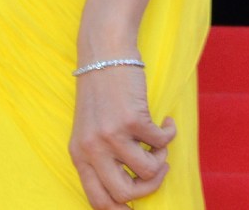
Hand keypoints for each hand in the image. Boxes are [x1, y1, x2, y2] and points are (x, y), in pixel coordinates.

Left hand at [69, 63, 175, 208]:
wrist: (105, 52)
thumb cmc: (102, 93)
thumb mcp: (91, 129)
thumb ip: (102, 159)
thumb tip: (126, 197)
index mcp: (79, 154)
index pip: (97, 200)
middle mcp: (91, 147)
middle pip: (124, 194)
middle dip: (148, 188)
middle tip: (157, 168)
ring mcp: (110, 134)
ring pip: (149, 172)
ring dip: (161, 159)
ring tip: (158, 139)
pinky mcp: (131, 119)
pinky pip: (162, 143)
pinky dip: (169, 133)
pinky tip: (165, 120)